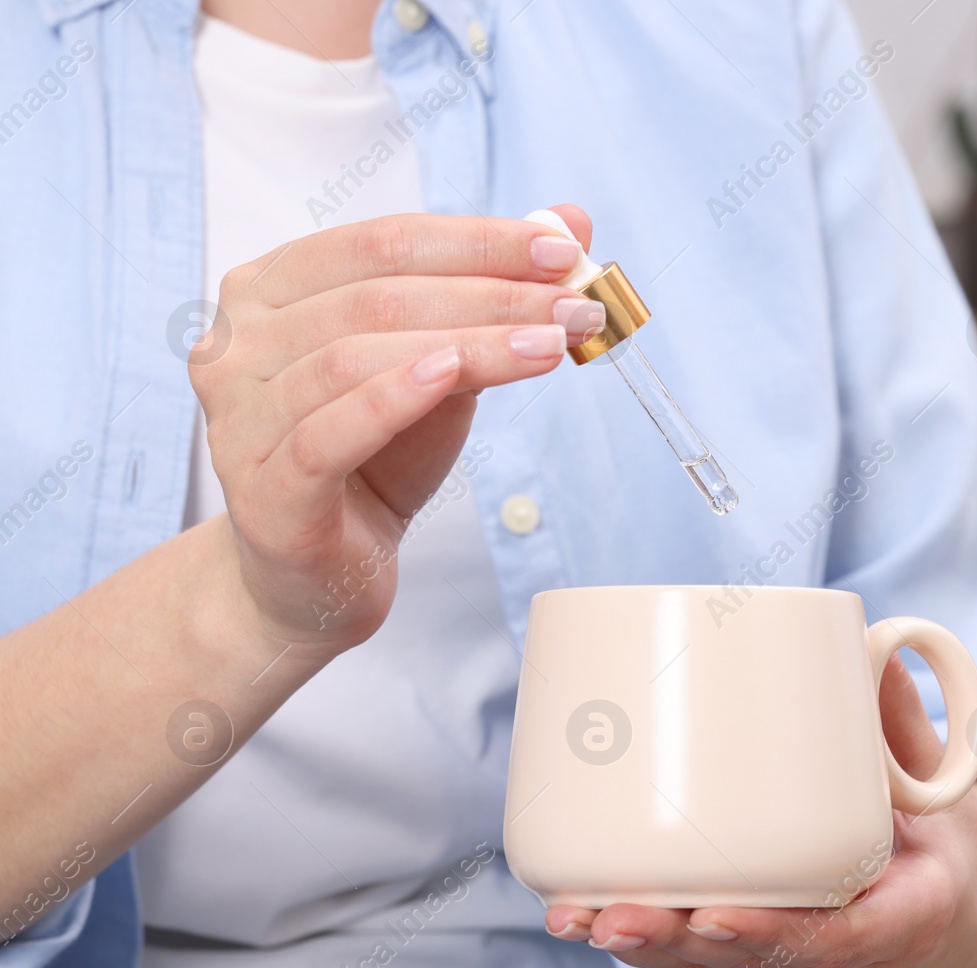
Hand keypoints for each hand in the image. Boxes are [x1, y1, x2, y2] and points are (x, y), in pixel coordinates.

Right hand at [190, 208, 601, 651]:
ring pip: (356, 357)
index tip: (563, 250)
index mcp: (269, 290)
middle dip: (490, 293)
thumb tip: (570, 218)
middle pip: (376, 295)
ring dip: (469, 344)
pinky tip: (454, 376)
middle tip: (576, 304)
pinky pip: (328, 432)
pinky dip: (393, 397)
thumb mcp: (442, 363)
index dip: (476, 241)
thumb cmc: (377, 458)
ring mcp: (238, 418)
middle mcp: (236, 344)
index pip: (381, 242)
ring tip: (551, 347)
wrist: (320, 574)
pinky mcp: (263, 491)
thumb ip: (489, 291)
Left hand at [543, 656, 976, 967]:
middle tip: (611, 914)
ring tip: (573, 914)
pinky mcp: (756, 966)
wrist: (951, 925)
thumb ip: (903, 726)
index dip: (773, 936)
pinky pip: (696, 965)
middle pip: (749, 967)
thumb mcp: (944, 794)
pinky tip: (576, 915)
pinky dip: (640, 942)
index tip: (715, 916)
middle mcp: (843, 965)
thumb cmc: (941, 853)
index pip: (839, 942)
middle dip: (673, 944)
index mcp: (905, 920)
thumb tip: (873, 645)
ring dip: (640, 946)